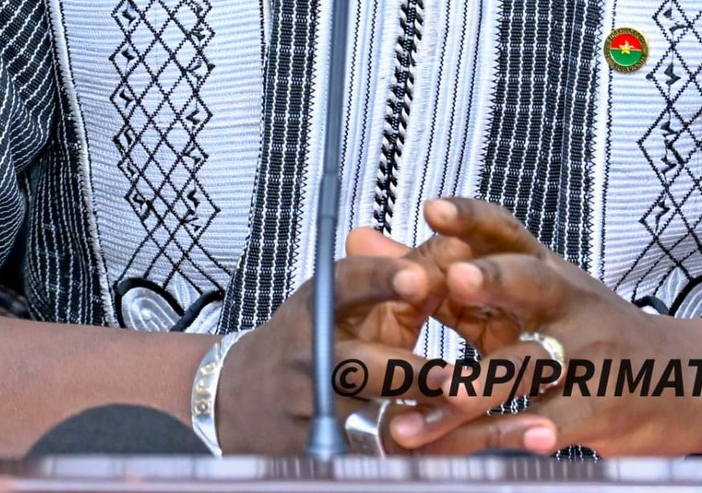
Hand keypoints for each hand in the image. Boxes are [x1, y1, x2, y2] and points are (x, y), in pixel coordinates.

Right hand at [213, 249, 446, 452]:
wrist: (245, 397)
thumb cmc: (313, 339)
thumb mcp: (345, 302)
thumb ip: (398, 282)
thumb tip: (457, 244)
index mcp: (319, 306)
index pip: (346, 284)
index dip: (381, 280)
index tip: (417, 278)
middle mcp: (312, 355)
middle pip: (356, 365)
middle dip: (406, 372)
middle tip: (453, 375)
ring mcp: (313, 407)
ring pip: (364, 420)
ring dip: (409, 423)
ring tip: (452, 421)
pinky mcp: (321, 448)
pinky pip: (366, 456)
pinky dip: (402, 455)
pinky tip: (437, 455)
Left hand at [380, 198, 701, 456]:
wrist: (687, 380)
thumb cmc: (589, 333)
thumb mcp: (525, 296)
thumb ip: (441, 272)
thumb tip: (362, 242)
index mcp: (544, 270)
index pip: (508, 232)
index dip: (471, 219)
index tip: (431, 207)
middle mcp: (566, 301)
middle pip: (530, 281)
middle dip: (491, 278)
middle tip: (450, 278)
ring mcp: (587, 352)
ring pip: (527, 363)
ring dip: (475, 387)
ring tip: (437, 403)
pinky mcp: (601, 404)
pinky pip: (559, 417)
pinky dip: (535, 431)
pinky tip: (523, 440)